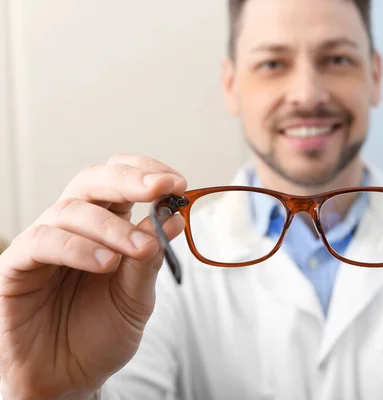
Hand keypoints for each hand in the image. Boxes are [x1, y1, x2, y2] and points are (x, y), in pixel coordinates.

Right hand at [0, 154, 186, 398]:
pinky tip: (105, 263)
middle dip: (130, 180)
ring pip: (71, 210)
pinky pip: (41, 242)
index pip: (121, 179)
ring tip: (139, 249)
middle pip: (93, 180)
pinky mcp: (15, 267)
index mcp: (106, 226)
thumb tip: (175, 216)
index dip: (147, 172)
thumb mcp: (136, 297)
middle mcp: (73, 227)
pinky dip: (77, 247)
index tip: (179, 183)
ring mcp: (42, 243)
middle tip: (162, 188)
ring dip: (112, 226)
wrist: (67, 380)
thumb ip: (150, 259)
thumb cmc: (101, 334)